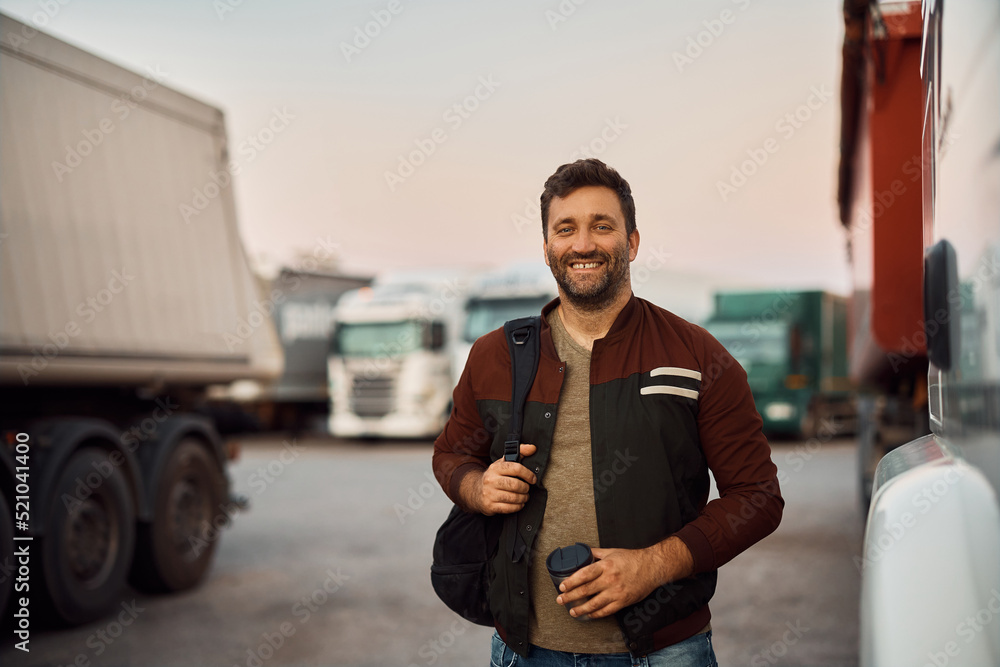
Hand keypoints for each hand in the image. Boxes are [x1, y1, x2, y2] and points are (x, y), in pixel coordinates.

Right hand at [471, 443, 536, 514]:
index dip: (528, 474)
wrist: (476, 491)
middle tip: (527, 489)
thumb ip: (519, 453)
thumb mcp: (504, 462)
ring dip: (523, 498)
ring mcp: (489, 493)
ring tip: (524, 496)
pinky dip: (517, 506)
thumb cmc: (495, 476)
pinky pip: (508, 508)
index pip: (516, 468)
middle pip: (515, 485)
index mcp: (495, 467)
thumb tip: (533, 448)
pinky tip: (519, 503)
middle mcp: (491, 480)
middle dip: (525, 488)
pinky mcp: (490, 506)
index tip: (533, 479)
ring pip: (513, 498)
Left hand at [555, 538, 693, 618]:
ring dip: (581, 609)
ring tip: (572, 611)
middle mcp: (610, 579)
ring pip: (595, 603)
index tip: (562, 586)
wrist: (652, 568)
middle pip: (586, 590)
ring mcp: (616, 592)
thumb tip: (581, 552)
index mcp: (606, 565)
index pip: (584, 574)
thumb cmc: (632, 559)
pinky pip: (606, 611)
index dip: (571, 581)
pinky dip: (596, 614)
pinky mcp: (623, 601)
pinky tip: (589, 614)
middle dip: (571, 596)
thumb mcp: (612, 551)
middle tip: (561, 600)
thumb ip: (595, 553)